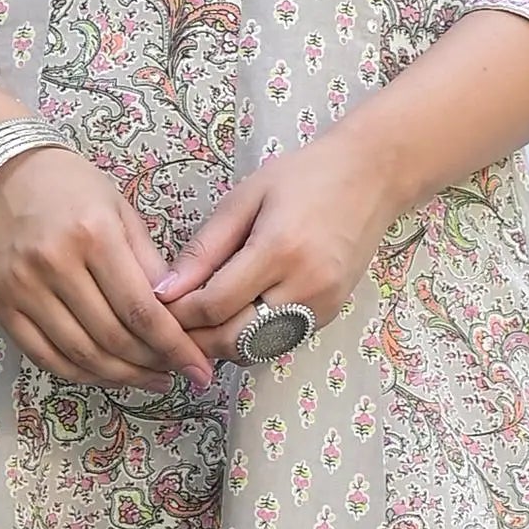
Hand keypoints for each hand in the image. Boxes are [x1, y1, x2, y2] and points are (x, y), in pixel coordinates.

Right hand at [0, 148, 216, 391]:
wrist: (2, 173)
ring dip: (120, 376)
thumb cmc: (70, 187)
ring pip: (80, 354)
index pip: (140, 308)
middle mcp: (54, 264)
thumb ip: (149, 263)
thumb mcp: (120, 210)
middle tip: (176, 374)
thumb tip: (179, 316)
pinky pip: (44, 356)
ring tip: (149, 378)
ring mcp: (21, 288)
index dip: (173, 346)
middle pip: (112, 338)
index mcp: (93, 234)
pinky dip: (79, 374)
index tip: (198, 367)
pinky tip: (106, 375)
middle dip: (152, 364)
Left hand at [153, 121, 402, 362]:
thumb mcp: (244, 199)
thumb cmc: (303, 178)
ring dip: (221, 344)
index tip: (157, 304)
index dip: (179, 313)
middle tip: (171, 323)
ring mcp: (322, 306)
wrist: (371, 178)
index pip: (214, 305)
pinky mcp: (330, 315)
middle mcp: (305, 286)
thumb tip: (164, 292)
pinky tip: (235, 316)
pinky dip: (250, 338)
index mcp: (278, 250)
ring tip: (199, 321)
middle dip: (196, 338)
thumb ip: (203, 250)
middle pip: (234, 339)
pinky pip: (278, 342)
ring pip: (256, 350)